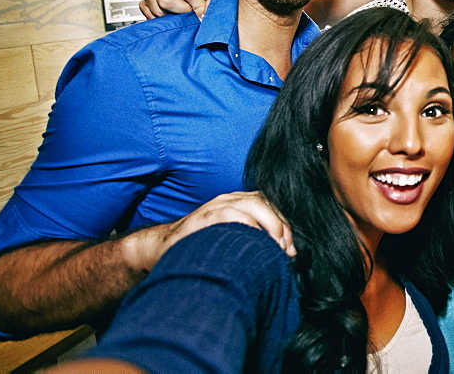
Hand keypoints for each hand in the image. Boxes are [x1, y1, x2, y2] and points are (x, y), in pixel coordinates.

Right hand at [122, 191, 294, 271]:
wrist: (163, 248)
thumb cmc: (201, 246)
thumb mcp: (232, 240)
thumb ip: (256, 241)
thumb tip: (286, 254)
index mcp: (240, 203)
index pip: (271, 205)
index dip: (284, 225)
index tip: (290, 249)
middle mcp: (230, 199)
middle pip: (265, 203)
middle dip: (280, 226)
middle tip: (284, 251)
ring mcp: (216, 205)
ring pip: (252, 204)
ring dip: (269, 224)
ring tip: (274, 247)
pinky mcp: (203, 216)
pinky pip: (229, 213)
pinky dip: (245, 224)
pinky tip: (252, 240)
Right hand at [139, 0, 221, 19]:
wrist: (198, 0)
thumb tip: (201, 15)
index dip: (197, 6)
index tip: (202, 10)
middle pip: (165, 1)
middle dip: (181, 11)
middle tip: (189, 10)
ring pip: (157, 11)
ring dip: (172, 17)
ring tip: (180, 12)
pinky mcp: (145, 4)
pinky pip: (148, 15)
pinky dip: (161, 20)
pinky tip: (171, 15)